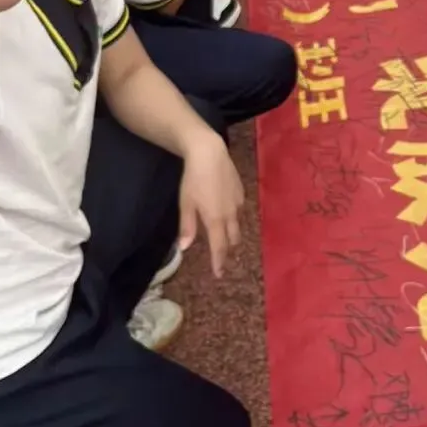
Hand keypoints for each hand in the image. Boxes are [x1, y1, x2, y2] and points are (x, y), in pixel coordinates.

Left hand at [178, 134, 243, 277]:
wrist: (210, 153)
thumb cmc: (193, 179)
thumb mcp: (186, 203)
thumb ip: (187, 226)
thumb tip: (184, 248)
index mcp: (216, 219)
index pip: (219, 247)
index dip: (219, 262)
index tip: (219, 274)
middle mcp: (230, 214)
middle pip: (233, 239)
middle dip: (227, 249)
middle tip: (221, 257)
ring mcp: (238, 202)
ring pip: (238, 225)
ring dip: (232, 234)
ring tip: (225, 237)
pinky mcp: (241, 192)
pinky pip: (239, 211)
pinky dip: (233, 217)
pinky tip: (227, 212)